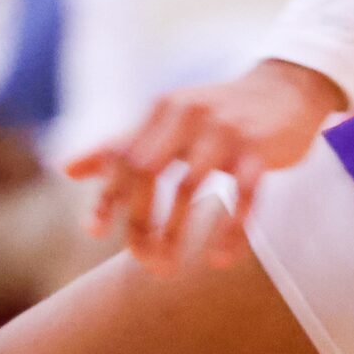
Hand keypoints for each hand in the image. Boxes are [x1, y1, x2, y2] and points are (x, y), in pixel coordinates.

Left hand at [64, 59, 346, 267]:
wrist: (286, 88)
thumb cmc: (217, 112)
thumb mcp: (166, 121)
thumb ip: (121, 145)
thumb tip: (66, 170)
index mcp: (161, 111)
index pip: (122, 156)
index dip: (106, 195)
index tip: (95, 232)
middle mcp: (188, 115)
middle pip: (147, 171)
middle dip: (140, 220)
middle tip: (143, 259)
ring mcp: (226, 131)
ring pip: (190, 186)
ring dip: (176, 232)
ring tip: (169, 266)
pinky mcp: (261, 149)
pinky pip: (243, 196)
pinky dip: (231, 231)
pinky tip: (221, 260)